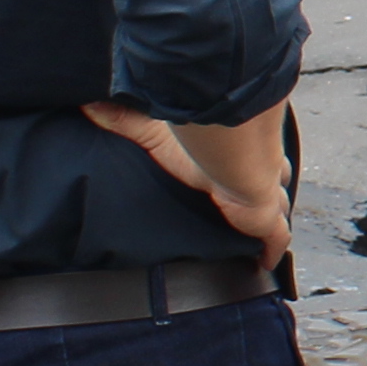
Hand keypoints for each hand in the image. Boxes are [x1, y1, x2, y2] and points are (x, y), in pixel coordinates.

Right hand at [82, 98, 291, 267]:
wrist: (226, 149)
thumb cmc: (195, 137)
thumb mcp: (153, 130)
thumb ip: (125, 120)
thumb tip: (89, 104)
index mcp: (232, 151)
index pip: (247, 154)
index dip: (248, 160)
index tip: (240, 170)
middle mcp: (254, 171)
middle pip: (271, 179)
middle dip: (266, 188)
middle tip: (252, 203)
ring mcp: (264, 196)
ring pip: (277, 207)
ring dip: (271, 217)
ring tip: (258, 230)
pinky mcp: (266, 217)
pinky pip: (276, 239)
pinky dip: (272, 250)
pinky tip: (265, 262)